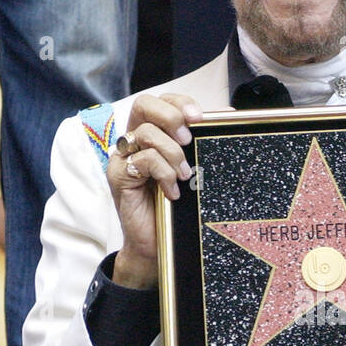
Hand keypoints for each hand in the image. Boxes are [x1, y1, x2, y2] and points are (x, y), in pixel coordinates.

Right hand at [106, 93, 201, 286]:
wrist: (155, 246)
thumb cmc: (175, 208)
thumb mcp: (193, 170)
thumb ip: (202, 143)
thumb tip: (227, 115)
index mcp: (152, 133)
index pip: (162, 100)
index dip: (180, 102)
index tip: (200, 118)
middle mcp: (134, 141)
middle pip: (144, 104)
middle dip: (171, 116)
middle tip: (187, 139)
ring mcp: (123, 157)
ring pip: (147, 133)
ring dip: (173, 154)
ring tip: (185, 176)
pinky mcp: (118, 175)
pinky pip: (143, 159)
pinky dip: (164, 173)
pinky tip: (172, 192)